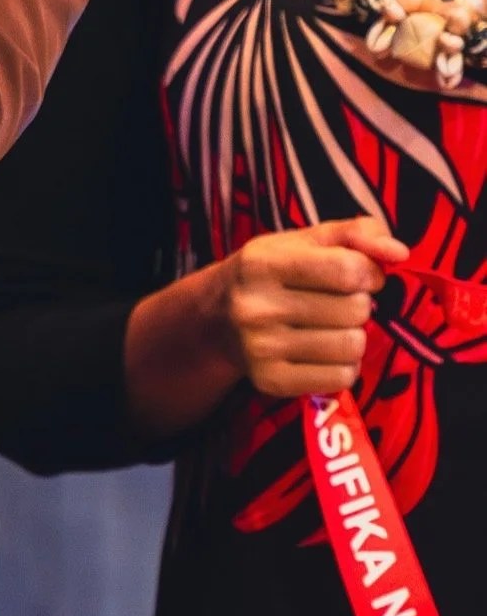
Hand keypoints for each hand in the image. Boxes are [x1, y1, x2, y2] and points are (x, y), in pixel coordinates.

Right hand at [217, 216, 405, 399]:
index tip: (360, 274)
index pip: (346, 269)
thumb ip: (354, 235)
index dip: (368, 272)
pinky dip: (344, 365)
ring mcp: (261, 347)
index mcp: (261, 262)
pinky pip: (342, 377)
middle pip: (354, 309)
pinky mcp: (271, 381)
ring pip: (352, 345)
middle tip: (335, 301)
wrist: (216, 318)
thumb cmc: (271, 273)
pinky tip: (324, 352)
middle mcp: (256, 305)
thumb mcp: (302, 242)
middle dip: (357, 303)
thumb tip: (399, 251)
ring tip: (331, 327)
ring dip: (353, 335)